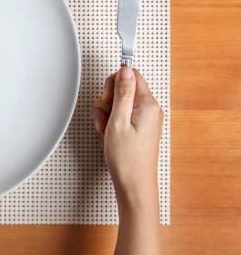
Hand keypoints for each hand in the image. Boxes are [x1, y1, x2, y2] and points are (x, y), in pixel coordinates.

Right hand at [91, 66, 162, 206]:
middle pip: (122, 88)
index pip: (130, 75)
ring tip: (106, 130)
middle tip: (105, 118)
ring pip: (118, 102)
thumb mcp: (118, 121)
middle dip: (107, 100)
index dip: (113, 84)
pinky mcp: (138, 127)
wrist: (133, 184)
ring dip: (106, 114)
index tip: (107, 99)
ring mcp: (144, 118)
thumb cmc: (127, 159)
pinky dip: (110, 122)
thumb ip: (122, 93)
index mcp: (147, 104)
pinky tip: (109, 134)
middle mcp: (149, 109)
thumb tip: (126, 69)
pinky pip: (120, 115)